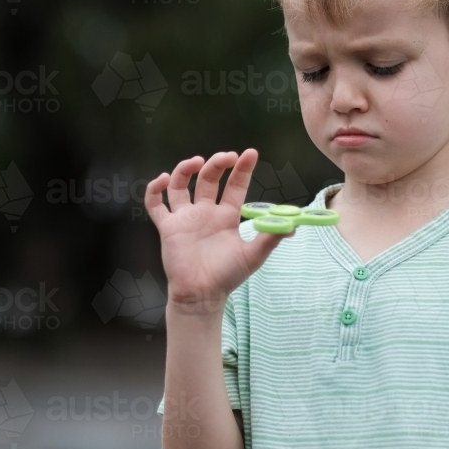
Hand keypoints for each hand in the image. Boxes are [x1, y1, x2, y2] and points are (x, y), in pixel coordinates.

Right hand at [146, 149, 294, 313]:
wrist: (202, 296)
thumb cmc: (227, 276)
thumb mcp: (253, 255)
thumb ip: (270, 238)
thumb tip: (293, 226)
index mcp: (227, 216)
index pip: (235, 185)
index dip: (242, 169)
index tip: (250, 153)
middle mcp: (206, 212)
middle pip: (208, 178)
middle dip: (217, 164)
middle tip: (227, 156)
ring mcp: (185, 218)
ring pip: (180, 185)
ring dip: (185, 169)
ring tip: (195, 161)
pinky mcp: (167, 227)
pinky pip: (156, 204)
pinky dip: (155, 189)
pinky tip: (163, 178)